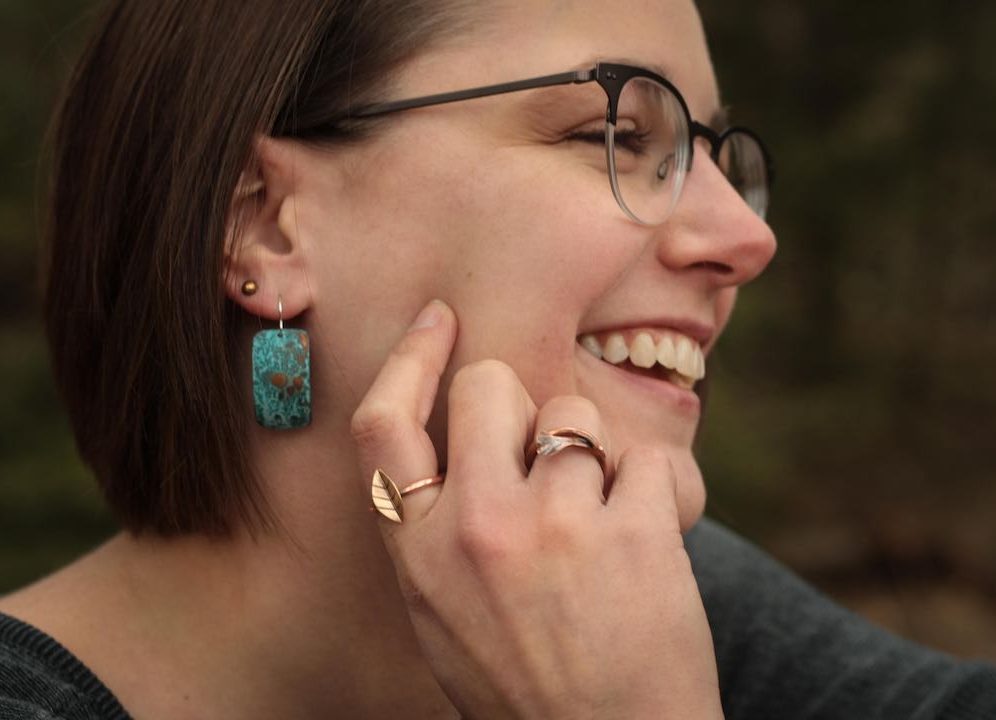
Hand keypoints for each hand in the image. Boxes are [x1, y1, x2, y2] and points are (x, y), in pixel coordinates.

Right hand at [352, 300, 723, 719]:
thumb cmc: (524, 681)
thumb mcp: (440, 612)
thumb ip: (432, 526)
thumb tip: (451, 436)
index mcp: (418, 551)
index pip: (383, 423)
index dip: (409, 356)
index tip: (439, 319)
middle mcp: (475, 527)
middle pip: (487, 384)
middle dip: (519, 401)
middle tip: (543, 450)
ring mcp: (555, 526)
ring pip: (574, 414)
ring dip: (593, 453)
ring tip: (600, 521)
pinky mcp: (632, 531)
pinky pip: (647, 457)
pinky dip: (655, 487)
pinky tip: (647, 538)